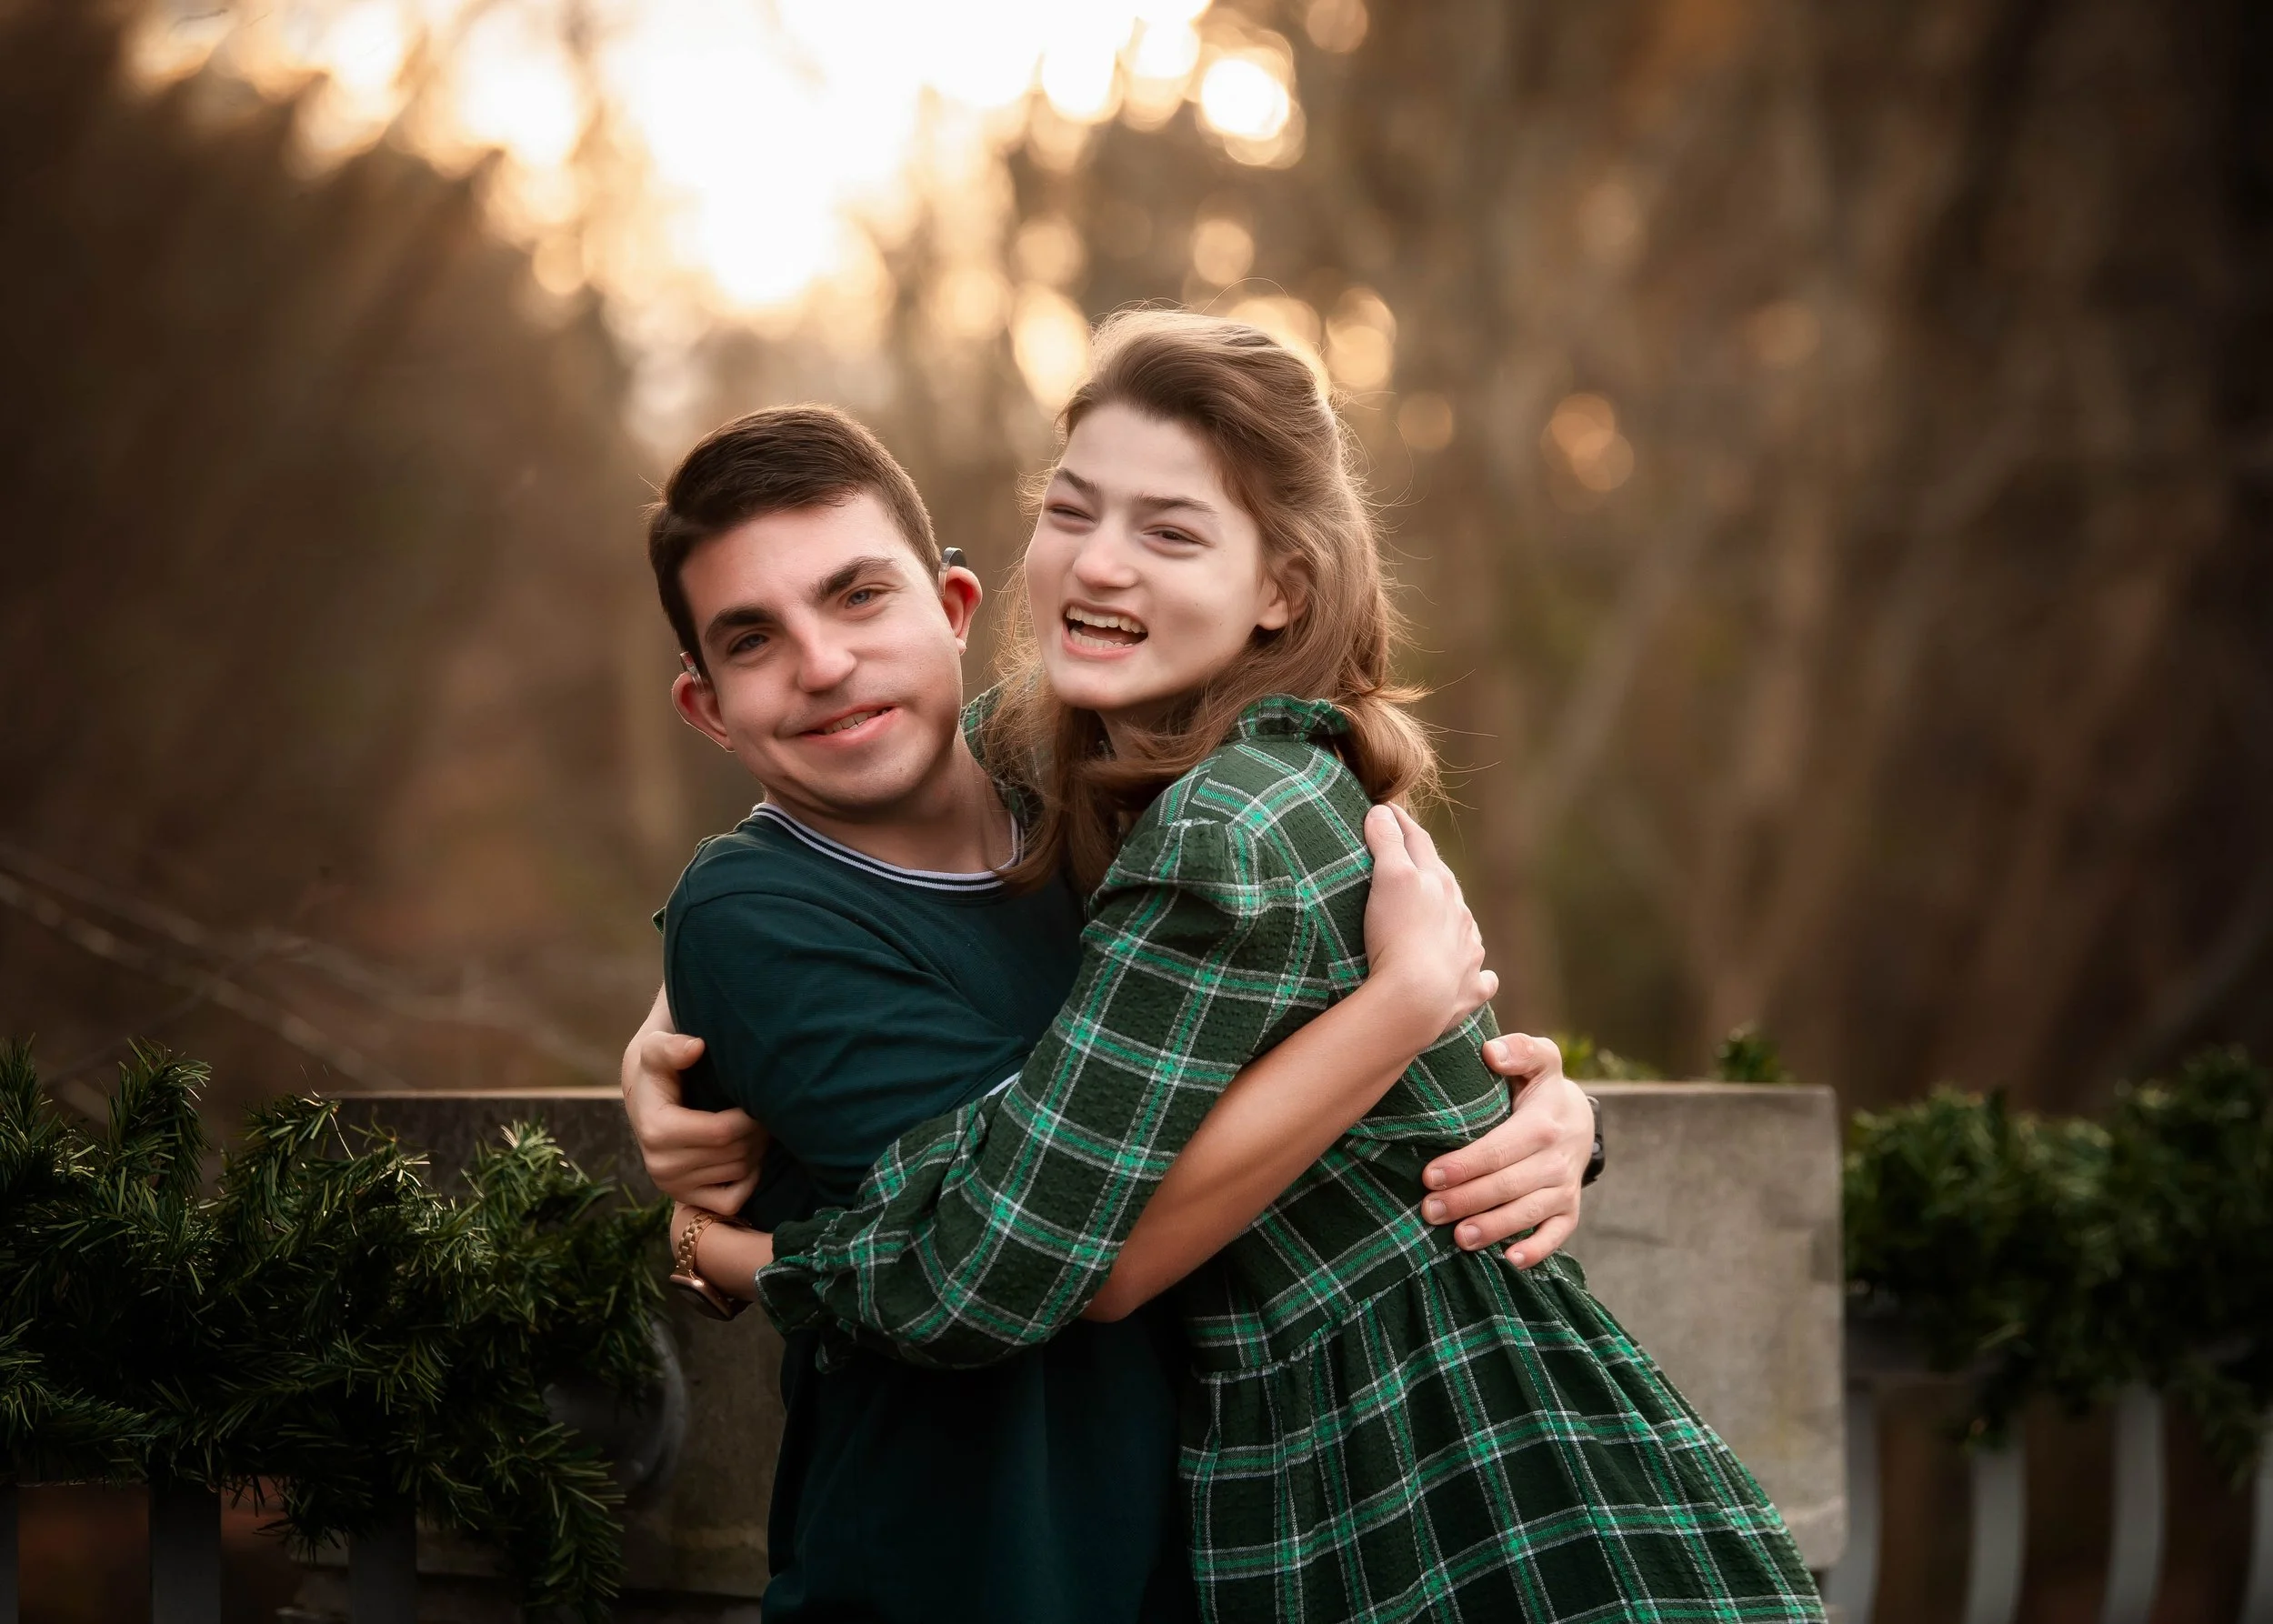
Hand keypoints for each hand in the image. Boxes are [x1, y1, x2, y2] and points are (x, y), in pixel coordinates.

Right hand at [621, 986, 766, 1211]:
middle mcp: (661, 1165)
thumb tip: (695, 1047)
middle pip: (735, 1153)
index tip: (759, 1095)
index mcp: (657, 1130)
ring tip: (757, 1126)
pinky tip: (748, 1155)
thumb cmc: (660, 1068)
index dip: (750, 1117)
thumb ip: (671, 1047)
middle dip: (757, 1131)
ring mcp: (672, 1186)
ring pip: (738, 1173)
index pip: (723, 1132)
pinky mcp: (685, 1199)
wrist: (647, 1097)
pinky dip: (748, 1180)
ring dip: (756, 1150)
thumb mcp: (658, 1049)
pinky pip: (732, 1201)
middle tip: (765, 1110)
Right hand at [1361, 805, 1498, 1046]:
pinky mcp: (1468, 989)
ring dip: (1453, 918)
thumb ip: (1387, 842)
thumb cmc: (1398, 934)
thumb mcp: (1389, 878)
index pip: (1419, 843)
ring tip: (1440, 917)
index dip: (1401, 825)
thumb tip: (1382, 811)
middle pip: (1445, 883)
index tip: (1387, 812)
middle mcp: (1459, 914)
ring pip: (1465, 927)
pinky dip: (1477, 972)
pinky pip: (1480, 978)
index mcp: (1438, 883)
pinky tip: (1477, 973)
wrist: (1416, 998)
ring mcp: (1468, 953)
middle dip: (1430, 869)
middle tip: (1414, 861)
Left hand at [1418, 1033, 1589, 1266]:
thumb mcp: (1538, 1060)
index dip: (1466, 1165)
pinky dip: (1538, 1250)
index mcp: (1544, 1124)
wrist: (1579, 1116)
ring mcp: (1566, 1187)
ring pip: (1528, 1213)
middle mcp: (1558, 1159)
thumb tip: (1491, 1052)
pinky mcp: (1570, 1209)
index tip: (1430, 1176)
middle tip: (1429, 1210)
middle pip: (1509, 1185)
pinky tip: (1511, 1261)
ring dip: (1494, 1228)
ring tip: (1458, 1239)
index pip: (1501, 1149)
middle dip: (1467, 1200)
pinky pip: (1558, 1234)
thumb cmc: (1541, 1088)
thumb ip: (1519, 1050)